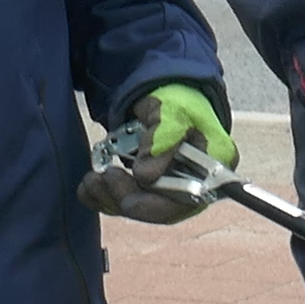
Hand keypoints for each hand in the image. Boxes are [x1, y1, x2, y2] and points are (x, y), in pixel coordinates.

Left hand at [86, 81, 234, 223]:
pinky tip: (89, 187)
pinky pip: (124, 204)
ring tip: (93, 179)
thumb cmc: (177, 101)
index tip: (131, 195)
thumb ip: (163, 140)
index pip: (190, 201)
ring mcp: (170, 190)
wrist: (162, 93)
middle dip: (129, 199)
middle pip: (162, 210)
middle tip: (107, 177)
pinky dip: (103, 199)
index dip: (159, 205)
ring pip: (139, 209)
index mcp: (214, 168)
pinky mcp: (148, 189)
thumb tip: (145, 176)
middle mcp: (196, 185)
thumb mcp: (173, 112)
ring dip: (111, 198)